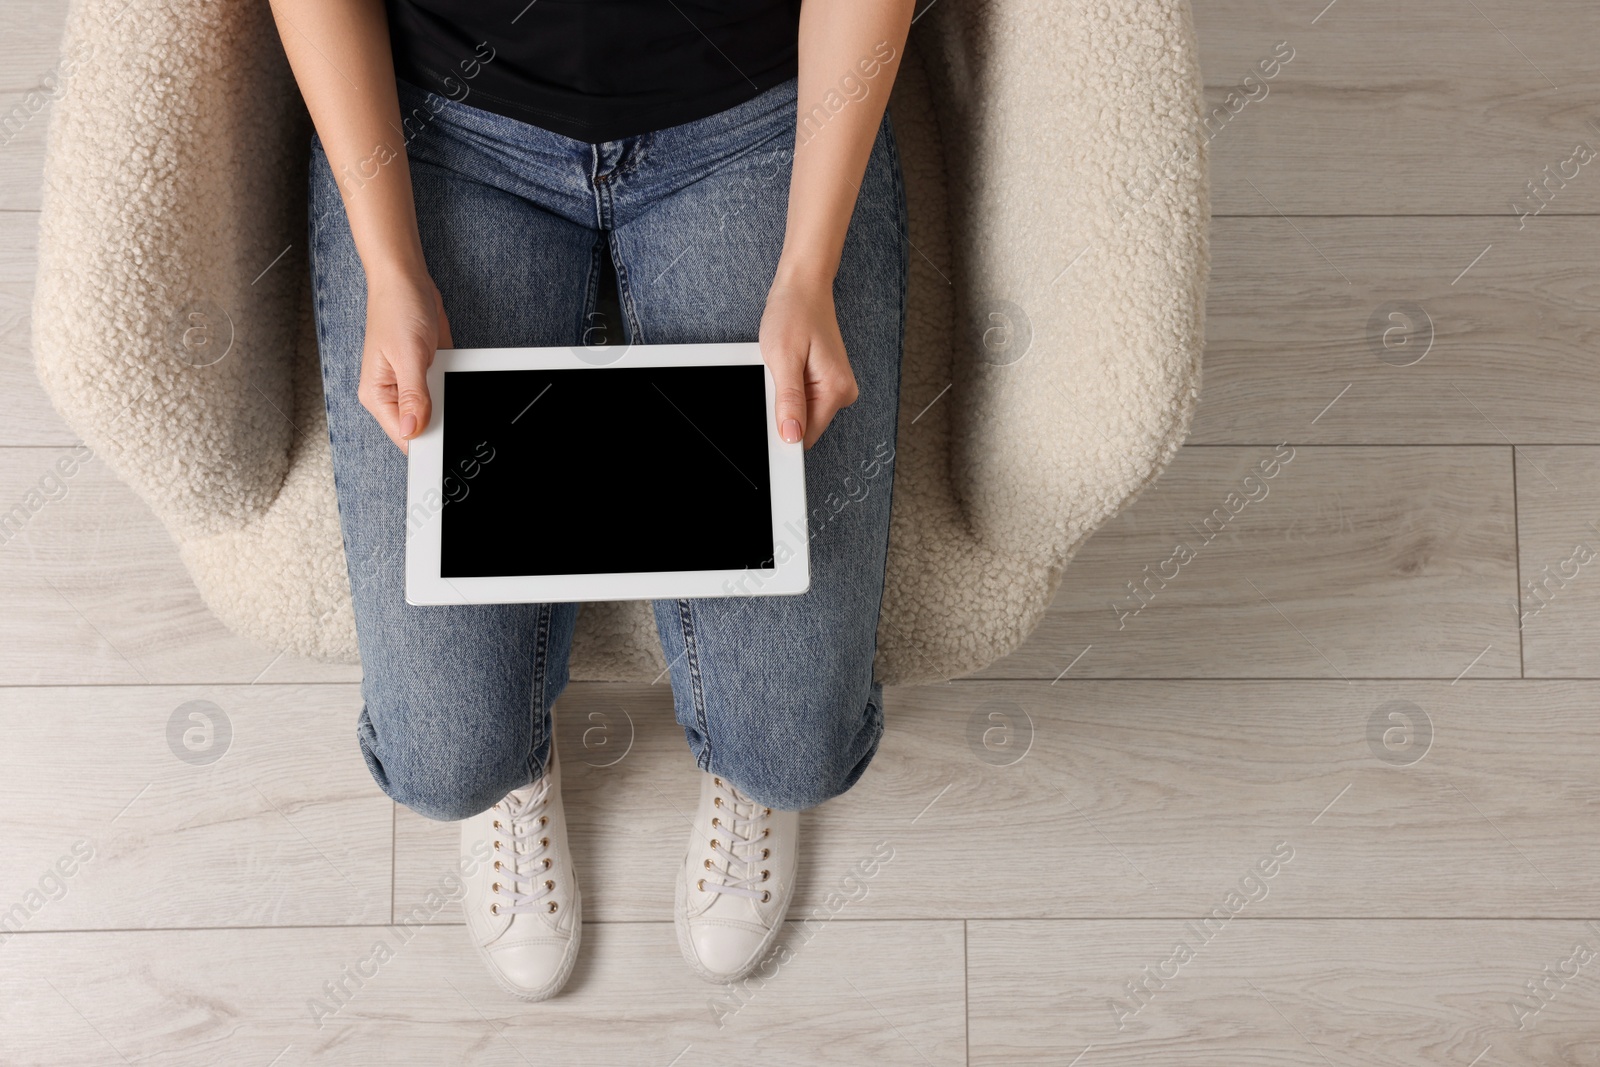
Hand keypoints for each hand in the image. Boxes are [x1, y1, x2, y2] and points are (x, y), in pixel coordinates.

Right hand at [358, 267, 452, 453]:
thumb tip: (412, 430)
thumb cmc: (397, 309)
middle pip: (421, 427)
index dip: (425, 442)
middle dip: (441, 422)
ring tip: (451, 381)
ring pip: (436, 411)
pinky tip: (456, 374)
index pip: (402, 435)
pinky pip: (445, 392)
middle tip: (452, 405)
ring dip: (450, 403)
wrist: (408, 280)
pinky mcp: (428, 373)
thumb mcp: (408, 355)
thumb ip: (413, 395)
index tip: (446, 441)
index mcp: (377, 395)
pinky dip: (455, 387)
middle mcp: (393, 393)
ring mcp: (412, 385)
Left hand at [758, 274, 857, 449]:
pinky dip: (788, 387)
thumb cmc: (794, 313)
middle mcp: (842, 392)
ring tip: (783, 366)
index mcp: (836, 391)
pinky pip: (803, 398)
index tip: (771, 411)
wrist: (803, 287)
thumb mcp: (783, 359)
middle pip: (804, 424)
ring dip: (785, 396)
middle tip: (776, 376)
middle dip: (783, 409)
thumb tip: (791, 436)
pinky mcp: (826, 381)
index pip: (807, 436)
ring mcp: (835, 387)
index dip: (783, 430)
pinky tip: (787, 366)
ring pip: (801, 411)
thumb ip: (789, 401)